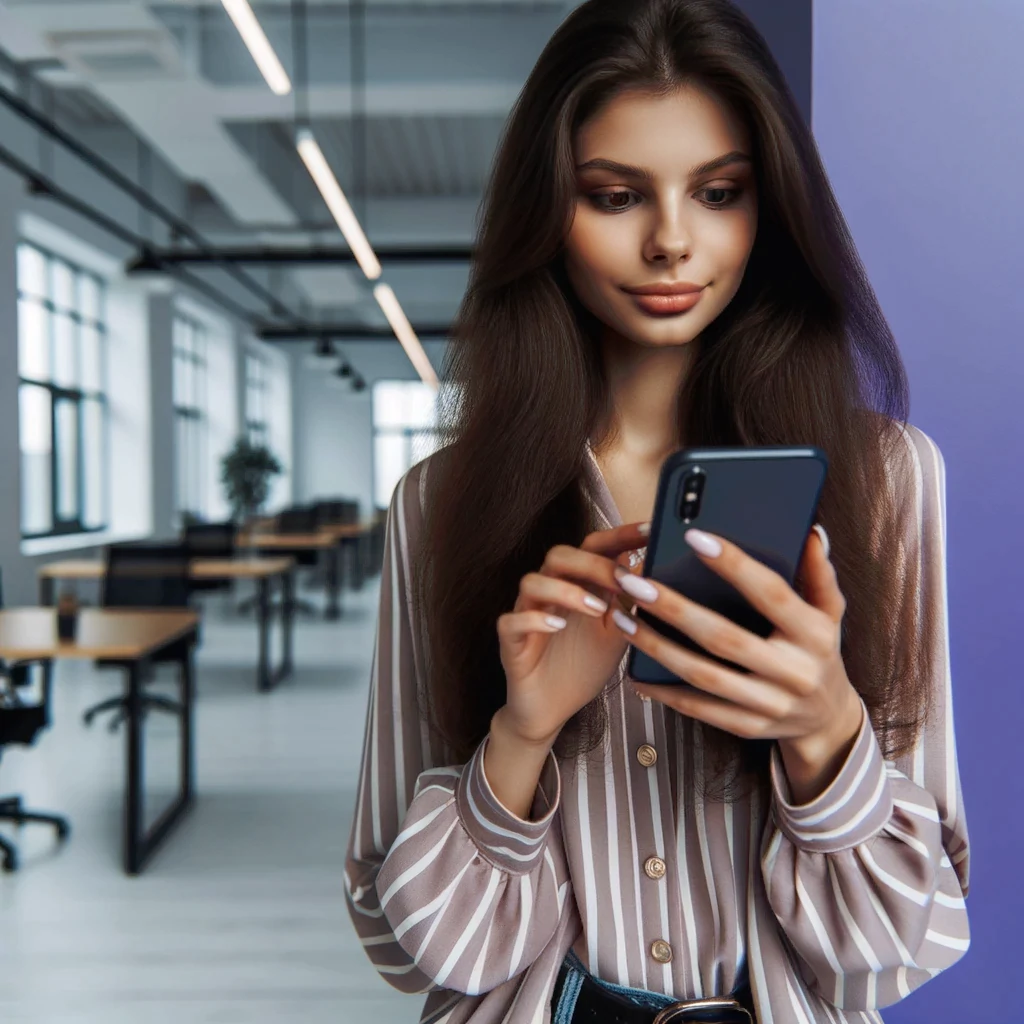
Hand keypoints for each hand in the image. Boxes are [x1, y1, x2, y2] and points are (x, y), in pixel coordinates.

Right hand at [496, 521, 649, 746]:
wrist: (552, 709)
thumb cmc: (584, 666)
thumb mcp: (619, 633)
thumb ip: (633, 603)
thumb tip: (660, 572)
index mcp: (577, 585)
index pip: (595, 547)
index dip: (621, 535)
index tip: (651, 530)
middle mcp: (550, 593)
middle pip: (560, 555)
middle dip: (593, 563)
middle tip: (623, 579)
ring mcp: (528, 614)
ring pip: (533, 582)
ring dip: (566, 590)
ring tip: (596, 608)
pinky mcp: (511, 642)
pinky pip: (512, 621)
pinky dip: (534, 619)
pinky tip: (558, 625)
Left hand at [613, 526, 863, 802]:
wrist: (828, 721)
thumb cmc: (819, 651)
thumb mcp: (830, 613)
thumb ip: (818, 573)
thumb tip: (809, 532)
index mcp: (813, 635)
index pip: (771, 594)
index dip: (734, 565)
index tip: (694, 537)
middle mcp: (793, 672)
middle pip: (724, 638)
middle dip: (674, 608)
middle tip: (634, 582)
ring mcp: (769, 704)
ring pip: (702, 675)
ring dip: (656, 647)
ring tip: (621, 618)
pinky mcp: (748, 727)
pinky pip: (698, 709)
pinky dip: (664, 691)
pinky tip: (634, 671)